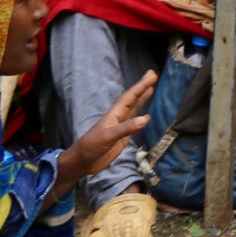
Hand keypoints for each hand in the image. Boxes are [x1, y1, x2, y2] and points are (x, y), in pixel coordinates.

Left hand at [53, 72, 155, 197]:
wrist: (82, 161)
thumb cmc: (91, 146)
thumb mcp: (108, 136)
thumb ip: (127, 128)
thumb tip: (146, 118)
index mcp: (114, 114)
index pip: (130, 97)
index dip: (141, 86)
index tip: (152, 76)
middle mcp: (119, 117)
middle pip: (133, 99)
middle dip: (142, 87)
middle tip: (153, 74)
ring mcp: (121, 127)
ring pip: (134, 109)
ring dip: (142, 99)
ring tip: (151, 88)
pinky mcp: (123, 137)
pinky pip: (135, 124)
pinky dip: (142, 119)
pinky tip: (147, 116)